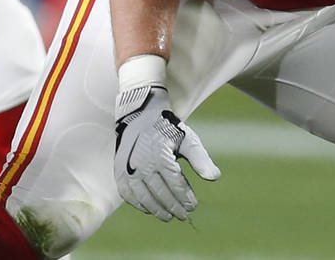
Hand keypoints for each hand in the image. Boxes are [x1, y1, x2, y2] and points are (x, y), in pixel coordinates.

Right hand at [113, 84, 219, 221]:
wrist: (141, 117)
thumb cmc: (168, 129)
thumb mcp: (187, 139)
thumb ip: (200, 159)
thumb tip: (215, 178)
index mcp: (160, 155)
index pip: (175, 183)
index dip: (185, 197)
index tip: (193, 206)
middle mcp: (142, 164)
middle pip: (160, 193)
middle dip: (174, 206)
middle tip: (184, 215)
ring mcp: (128, 170)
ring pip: (144, 197)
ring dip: (157, 210)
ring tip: (170, 217)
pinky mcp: (119, 173)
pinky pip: (129, 195)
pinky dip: (140, 205)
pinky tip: (151, 210)